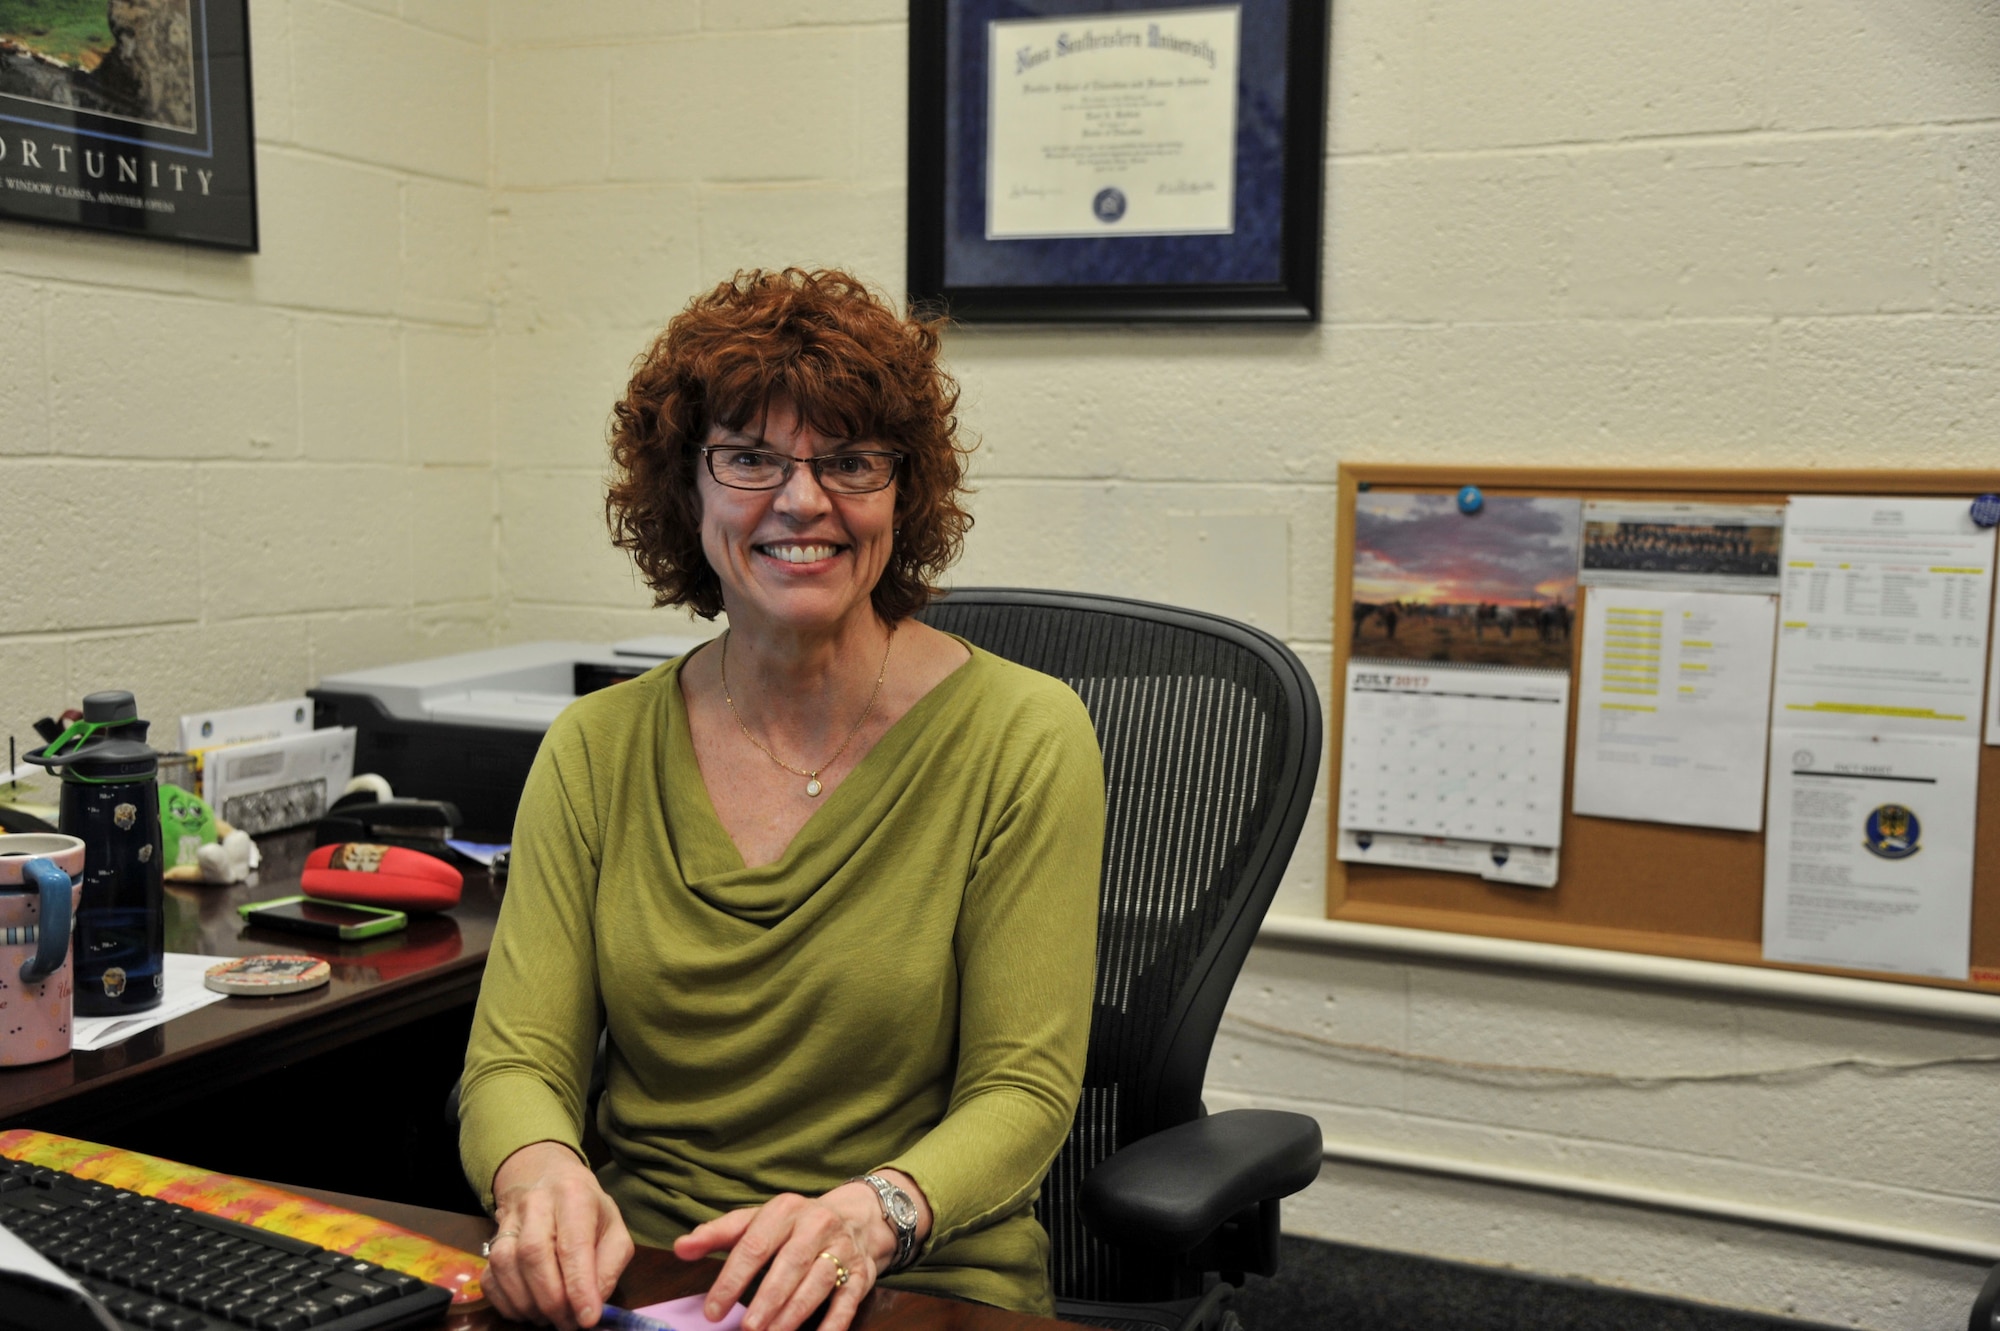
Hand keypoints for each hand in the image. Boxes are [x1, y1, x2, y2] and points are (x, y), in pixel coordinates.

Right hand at [485, 1141, 635, 1329]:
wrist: (548, 1179)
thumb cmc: (588, 1210)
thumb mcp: (613, 1229)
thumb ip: (610, 1265)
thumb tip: (594, 1303)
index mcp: (574, 1195)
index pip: (573, 1245)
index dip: (579, 1286)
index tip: (587, 1319)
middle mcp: (536, 1203)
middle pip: (534, 1254)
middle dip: (553, 1299)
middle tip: (568, 1323)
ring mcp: (507, 1221)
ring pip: (506, 1266)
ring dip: (528, 1304)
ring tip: (550, 1318)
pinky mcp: (489, 1240)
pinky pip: (489, 1278)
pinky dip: (507, 1304)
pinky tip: (528, 1310)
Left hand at [672, 1172, 928, 1330]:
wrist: (857, 1217)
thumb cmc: (793, 1225)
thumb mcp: (756, 1220)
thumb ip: (718, 1234)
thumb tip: (680, 1248)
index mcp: (784, 1210)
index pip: (754, 1245)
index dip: (732, 1279)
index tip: (713, 1311)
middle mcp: (816, 1224)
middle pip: (790, 1263)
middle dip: (768, 1299)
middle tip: (747, 1329)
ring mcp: (842, 1248)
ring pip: (819, 1281)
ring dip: (794, 1313)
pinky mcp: (861, 1272)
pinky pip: (847, 1300)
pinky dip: (833, 1322)